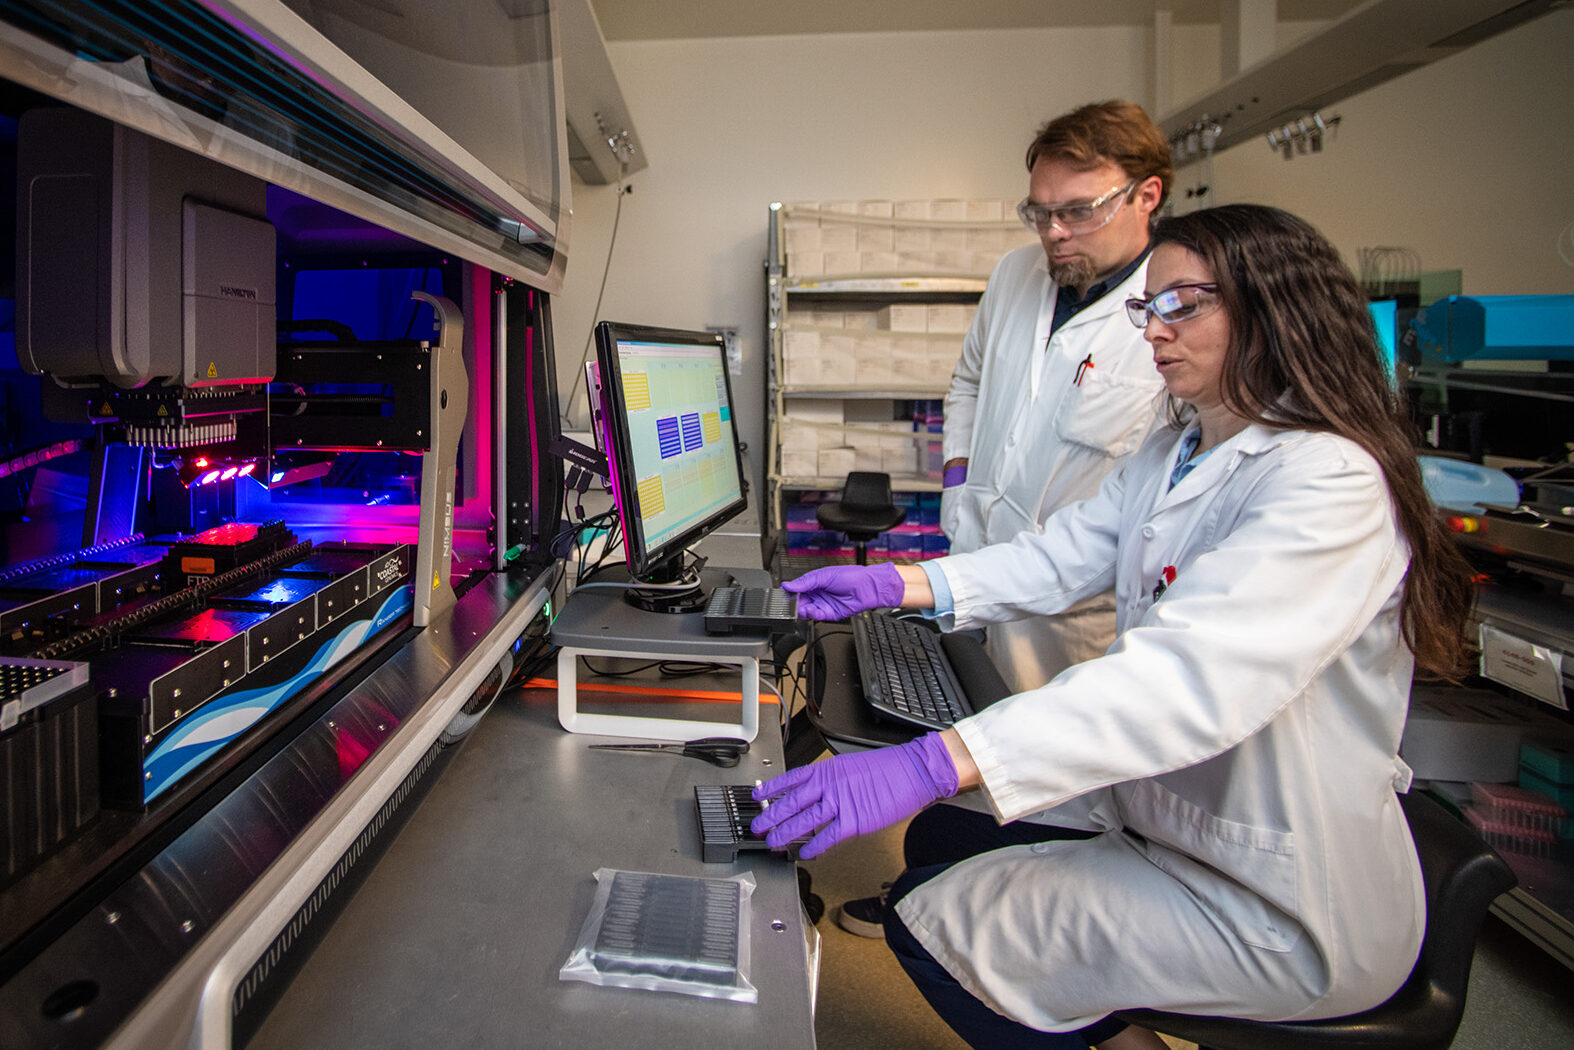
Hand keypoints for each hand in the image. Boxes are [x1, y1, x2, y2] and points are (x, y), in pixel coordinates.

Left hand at [751, 733, 958, 858]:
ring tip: (773, 842)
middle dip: (771, 816)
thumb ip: (830, 780)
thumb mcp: (850, 766)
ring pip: (804, 820)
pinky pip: (828, 836)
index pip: (791, 779)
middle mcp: (829, 785)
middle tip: (757, 827)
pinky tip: (805, 853)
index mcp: (827, 770)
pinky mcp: (855, 821)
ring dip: (786, 833)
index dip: (771, 789)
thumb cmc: (887, 769)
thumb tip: (814, 793)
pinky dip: (815, 846)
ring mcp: (841, 803)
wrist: (912, 771)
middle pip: (791, 802)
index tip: (757, 796)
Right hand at [781, 562, 904, 620]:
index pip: (797, 590)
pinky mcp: (829, 614)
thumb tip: (787, 585)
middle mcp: (817, 594)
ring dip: (802, 610)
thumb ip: (805, 582)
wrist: (867, 586)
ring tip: (802, 606)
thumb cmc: (850, 576)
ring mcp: (823, 605)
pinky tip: (811, 610)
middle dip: (794, 604)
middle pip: (799, 602)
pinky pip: (817, 616)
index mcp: (814, 583)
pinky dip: (812, 614)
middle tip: (790, 603)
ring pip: (806, 611)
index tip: (783, 595)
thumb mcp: (824, 575)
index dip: (790, 593)